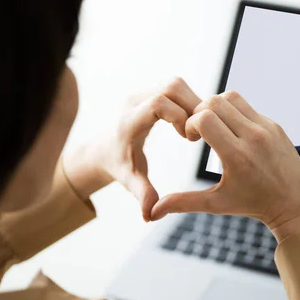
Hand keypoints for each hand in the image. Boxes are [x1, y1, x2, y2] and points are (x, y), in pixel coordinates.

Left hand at [63, 77, 200, 220]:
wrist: (101, 149)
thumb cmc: (117, 165)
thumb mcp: (130, 180)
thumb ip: (142, 194)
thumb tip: (150, 215)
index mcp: (129, 122)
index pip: (158, 104)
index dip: (179, 117)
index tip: (187, 139)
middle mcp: (134, 102)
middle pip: (171, 86)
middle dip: (192, 106)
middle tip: (198, 131)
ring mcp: (141, 93)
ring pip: (175, 83)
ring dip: (192, 102)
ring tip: (195, 128)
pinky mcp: (148, 91)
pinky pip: (174, 87)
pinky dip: (187, 101)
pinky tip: (189, 122)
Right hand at [150, 91, 299, 241]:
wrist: (294, 204)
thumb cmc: (253, 205)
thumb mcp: (216, 204)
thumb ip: (182, 203)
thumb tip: (152, 212)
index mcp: (237, 156)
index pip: (203, 118)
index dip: (190, 124)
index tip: (192, 139)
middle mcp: (253, 137)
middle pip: (214, 102)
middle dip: (199, 112)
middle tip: (200, 131)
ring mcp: (267, 128)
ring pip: (231, 97)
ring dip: (216, 107)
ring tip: (214, 128)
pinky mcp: (274, 125)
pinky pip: (247, 105)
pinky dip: (233, 112)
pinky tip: (231, 130)